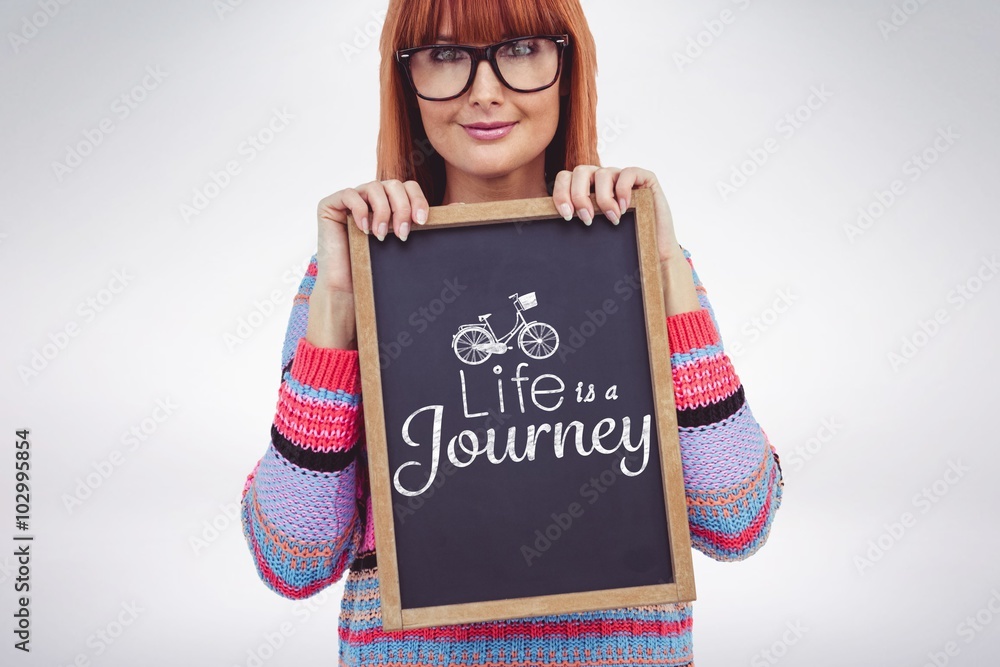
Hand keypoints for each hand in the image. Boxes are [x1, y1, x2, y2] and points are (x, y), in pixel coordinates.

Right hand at [315, 179, 429, 292]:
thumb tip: (460, 205)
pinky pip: (349, 194)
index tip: (422, 222)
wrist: (349, 289)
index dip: (417, 200)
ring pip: (373, 187)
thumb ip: (427, 222)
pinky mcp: (331, 205)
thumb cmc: (377, 269)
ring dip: (382, 212)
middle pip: (393, 184)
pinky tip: (364, 229)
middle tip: (402, 234)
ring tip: (381, 235)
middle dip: (402, 208)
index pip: (408, 187)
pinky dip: (360, 210)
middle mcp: (371, 197)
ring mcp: (351, 200)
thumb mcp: (408, 242)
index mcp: (389, 203)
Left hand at [550, 166, 682, 263]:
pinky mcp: (644, 178)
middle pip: (580, 171)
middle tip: (586, 219)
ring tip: (611, 219)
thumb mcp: (592, 231)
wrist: (653, 251)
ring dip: (603, 198)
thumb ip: (575, 220)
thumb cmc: (621, 242)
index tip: (566, 215)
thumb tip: (547, 229)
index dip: (561, 193)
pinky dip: (623, 190)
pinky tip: (625, 209)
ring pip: (603, 173)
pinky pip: (628, 173)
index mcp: (587, 188)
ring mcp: (622, 176)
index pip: (565, 178)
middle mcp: (603, 179)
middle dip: (580, 196)